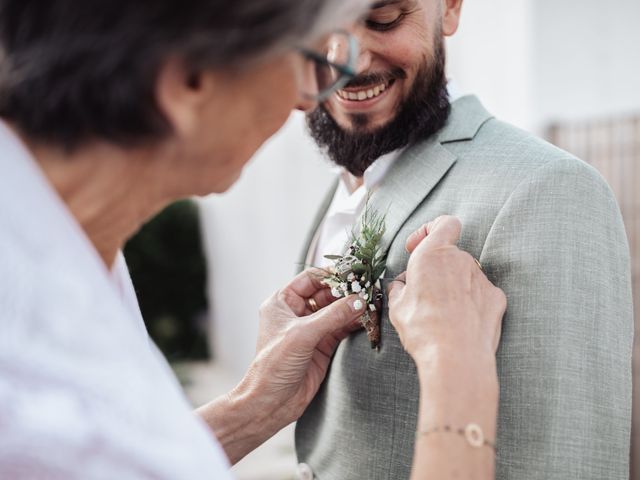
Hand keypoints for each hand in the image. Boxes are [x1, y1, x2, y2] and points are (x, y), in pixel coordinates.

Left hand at [240, 269, 365, 426]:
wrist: (271, 402)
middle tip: (367, 290)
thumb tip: (357, 301)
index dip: (331, 276)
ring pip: (336, 311)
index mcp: (281, 303)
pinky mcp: (322, 346)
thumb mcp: (302, 335)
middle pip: (326, 294)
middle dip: (346, 292)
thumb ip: (332, 316)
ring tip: (371, 303)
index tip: (352, 274)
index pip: (310, 279)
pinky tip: (367, 319)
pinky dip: (354, 324)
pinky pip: (342, 328)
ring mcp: (310, 330)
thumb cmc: (272, 366)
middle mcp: (296, 314)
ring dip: (353, 308)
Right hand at [387, 216, 505, 364]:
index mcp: (432, 255)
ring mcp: (481, 278)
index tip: (416, 247)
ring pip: (464, 275)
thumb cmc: (423, 329)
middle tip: (421, 294)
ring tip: (441, 315)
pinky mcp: (496, 298)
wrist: (456, 357)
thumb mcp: (396, 307)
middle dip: (436, 270)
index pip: (443, 223)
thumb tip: (402, 286)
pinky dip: (470, 303)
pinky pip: (480, 293)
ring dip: (453, 288)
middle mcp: (460, 260)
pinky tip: (460, 323)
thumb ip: (400, 288)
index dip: (429, 230)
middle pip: (450, 255)